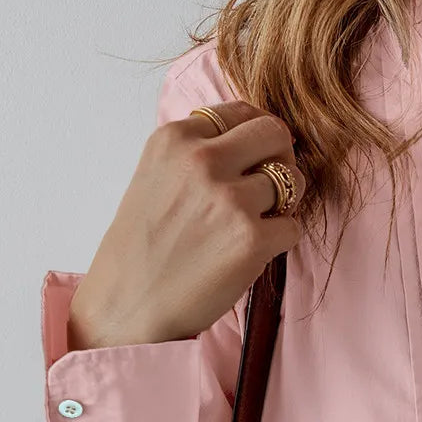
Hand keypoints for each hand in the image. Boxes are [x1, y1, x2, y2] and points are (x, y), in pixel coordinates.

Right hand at [68, 100, 306, 349]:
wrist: (127, 308)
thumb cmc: (141, 251)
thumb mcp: (155, 179)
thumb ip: (195, 154)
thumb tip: (250, 141)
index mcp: (174, 139)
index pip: (239, 113)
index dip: (253, 140)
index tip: (251, 162)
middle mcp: (201, 160)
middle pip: (274, 132)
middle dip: (281, 158)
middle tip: (272, 187)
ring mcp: (229, 198)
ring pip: (293, 180)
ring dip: (284, 203)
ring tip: (256, 225)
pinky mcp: (251, 238)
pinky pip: (294, 226)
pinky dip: (281, 240)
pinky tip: (252, 253)